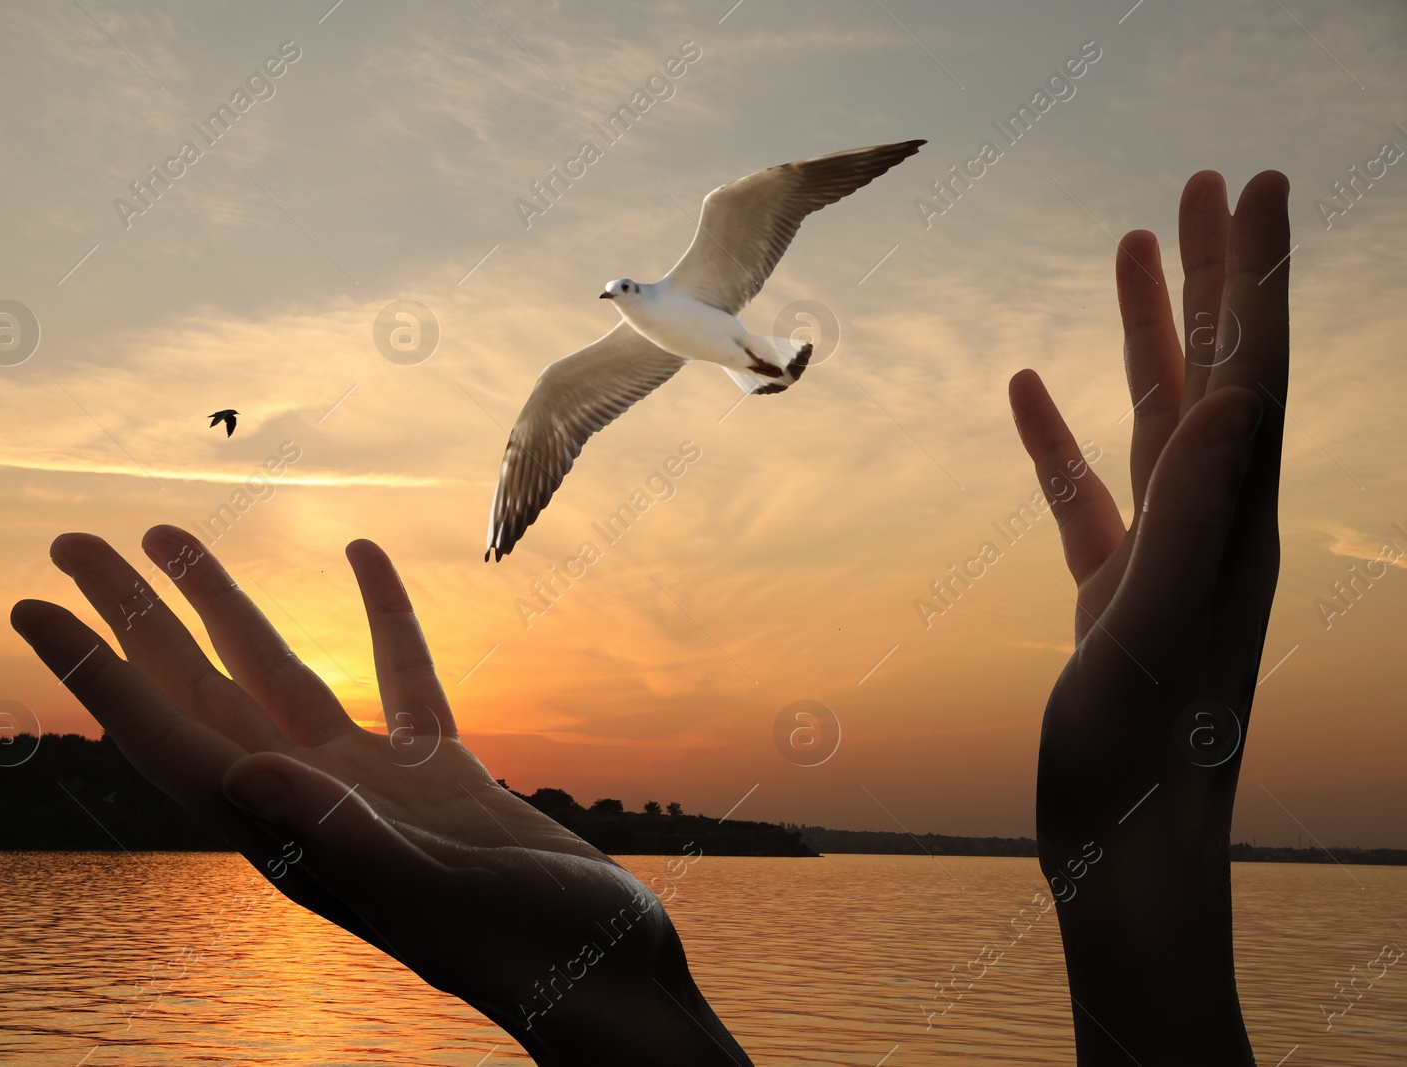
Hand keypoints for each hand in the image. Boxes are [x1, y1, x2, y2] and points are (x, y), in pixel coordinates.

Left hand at [12, 527, 748, 1065]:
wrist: (611, 979)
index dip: (97, 672)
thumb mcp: (432, 895)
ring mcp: (375, 787)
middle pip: (200, 693)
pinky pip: (396, 675)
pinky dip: (378, 613)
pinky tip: (360, 555)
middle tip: (71, 541)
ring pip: (281, 674)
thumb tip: (245, 774)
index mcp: (293, 834)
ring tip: (171, 537)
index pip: (171, 739)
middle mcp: (313, 804)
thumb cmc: (531, 952)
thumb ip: (342, 836)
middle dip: (135, 618)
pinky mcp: (440, 774)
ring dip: (223, 608)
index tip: (33, 603)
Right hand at [1008, 170, 1288, 1064]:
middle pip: (1215, 373)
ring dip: (1146, 333)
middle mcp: (1212, 528)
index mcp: (1232, 524)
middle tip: (1201, 186)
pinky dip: (1061, 434)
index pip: (1253, 370)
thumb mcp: (1160, 628)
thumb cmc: (1140, 763)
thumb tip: (1240, 394)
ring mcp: (1159, 558)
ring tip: (1129, 250)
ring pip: (1155, 419)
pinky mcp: (1111, 594)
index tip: (1252, 185)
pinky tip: (1029, 391)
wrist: (1125, 859)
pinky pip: (1087, 491)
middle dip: (1211, 276)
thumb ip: (1197, 514)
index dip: (1253, 274)